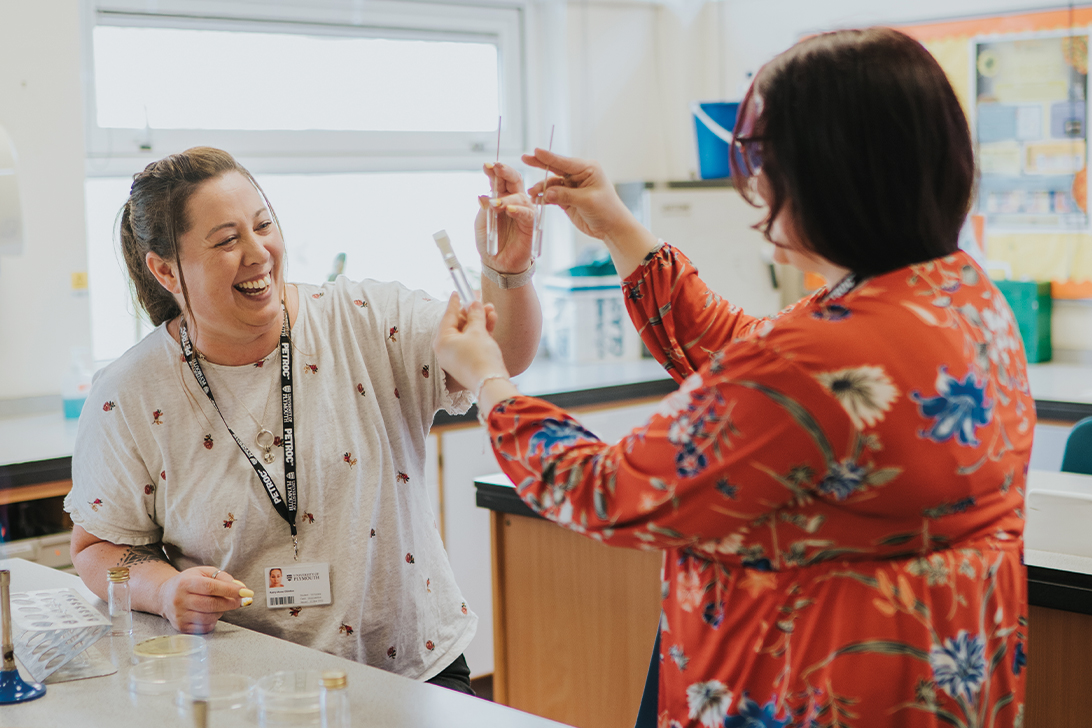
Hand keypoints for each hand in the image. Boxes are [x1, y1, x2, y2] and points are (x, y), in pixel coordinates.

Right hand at [155, 566, 250, 633]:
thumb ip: (222, 577)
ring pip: (210, 617)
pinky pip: (205, 627)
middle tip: (241, 600)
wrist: (164, 595)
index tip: (246, 592)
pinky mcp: (181, 627)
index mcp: (185, 583)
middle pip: (212, 604)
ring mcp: (179, 615)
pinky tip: (209, 612)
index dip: (230, 590)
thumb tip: (240, 587)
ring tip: (219, 604)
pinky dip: (213, 620)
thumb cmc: (189, 582)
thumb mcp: (203, 572)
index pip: (211, 587)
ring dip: (221, 611)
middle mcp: (180, 600)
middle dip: (231, 603)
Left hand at [434, 294, 507, 391]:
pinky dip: (481, 333)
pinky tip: (491, 321)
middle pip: (458, 325)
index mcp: (442, 341)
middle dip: (472, 313)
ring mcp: (456, 357)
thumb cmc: (480, 356)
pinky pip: (472, 343)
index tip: (457, 292)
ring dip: (479, 321)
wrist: (491, 384)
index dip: (455, 303)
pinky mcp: (467, 363)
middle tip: (482, 302)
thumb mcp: (478, 331)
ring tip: (491, 309)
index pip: (448, 316)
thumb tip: (474, 304)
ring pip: (467, 334)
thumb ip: (475, 315)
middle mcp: (445, 350)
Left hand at [475, 163, 535, 273]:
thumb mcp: (482, 222)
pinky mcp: (530, 224)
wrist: (497, 263)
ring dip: (507, 198)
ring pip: (520, 196)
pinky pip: (527, 213)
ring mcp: (523, 211)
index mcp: (500, 197)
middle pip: (514, 180)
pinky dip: (518, 210)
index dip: (494, 171)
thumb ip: (484, 209)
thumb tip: (483, 196)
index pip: (499, 179)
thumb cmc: (490, 241)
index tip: (486, 166)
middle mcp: (513, 201)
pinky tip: (509, 210)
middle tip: (497, 168)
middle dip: (505, 172)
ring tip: (495, 204)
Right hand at [522, 149, 637, 243]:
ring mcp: (571, 187)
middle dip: (540, 164)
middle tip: (525, 158)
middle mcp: (578, 175)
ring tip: (532, 193)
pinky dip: (544, 197)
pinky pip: (552, 195)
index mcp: (587, 169)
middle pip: (555, 168)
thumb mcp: (587, 201)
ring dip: (541, 187)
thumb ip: (565, 195)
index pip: (565, 162)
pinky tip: (536, 200)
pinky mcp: (566, 199)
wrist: (611, 228)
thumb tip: (546, 192)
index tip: (536, 151)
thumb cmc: (606, 210)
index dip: (549, 157)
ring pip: (551, 183)